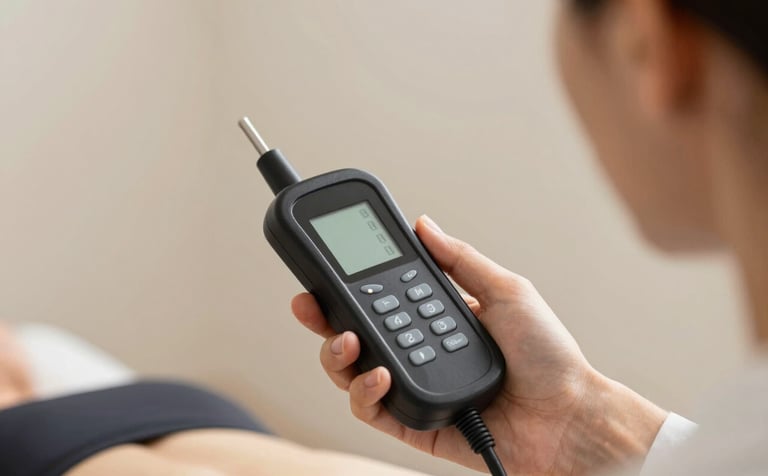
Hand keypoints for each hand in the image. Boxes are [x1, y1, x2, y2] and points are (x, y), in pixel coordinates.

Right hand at [292, 216, 666, 474]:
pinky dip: (365, 392)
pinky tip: (378, 374)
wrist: (570, 415)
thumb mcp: (506, 290)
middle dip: (323, 319)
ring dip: (337, 355)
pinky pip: (372, 411)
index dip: (347, 287)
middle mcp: (418, 352)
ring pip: (352, 373)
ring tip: (347, 340)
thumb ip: (460, 260)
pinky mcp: (415, 423)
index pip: (379, 300)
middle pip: (354, 335)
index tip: (325, 267)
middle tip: (308, 303)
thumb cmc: (549, 356)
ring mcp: (414, 387)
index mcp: (435, 319)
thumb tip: (424, 224)